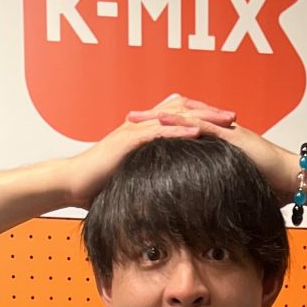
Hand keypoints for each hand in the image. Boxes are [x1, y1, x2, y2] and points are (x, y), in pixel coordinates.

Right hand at [66, 95, 234, 206]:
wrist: (72, 183)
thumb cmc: (97, 186)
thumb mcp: (129, 180)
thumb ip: (145, 181)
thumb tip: (159, 198)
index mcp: (143, 132)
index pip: (177, 116)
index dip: (201, 118)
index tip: (224, 126)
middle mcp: (141, 124)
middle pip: (182, 109)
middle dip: (209, 111)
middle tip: (233, 116)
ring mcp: (135, 130)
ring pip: (175, 115)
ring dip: (202, 116)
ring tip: (225, 120)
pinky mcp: (128, 140)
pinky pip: (159, 131)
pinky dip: (180, 130)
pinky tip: (199, 131)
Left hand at [124, 97, 294, 200]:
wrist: (293, 180)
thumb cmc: (270, 187)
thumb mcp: (236, 189)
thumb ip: (220, 192)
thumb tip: (206, 212)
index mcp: (218, 141)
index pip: (183, 132)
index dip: (160, 131)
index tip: (137, 135)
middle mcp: (219, 131)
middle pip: (180, 118)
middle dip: (153, 117)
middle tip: (128, 118)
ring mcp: (226, 131)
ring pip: (187, 117)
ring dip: (160, 116)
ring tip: (138, 118)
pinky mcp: (234, 136)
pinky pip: (205, 126)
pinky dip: (184, 123)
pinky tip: (164, 122)